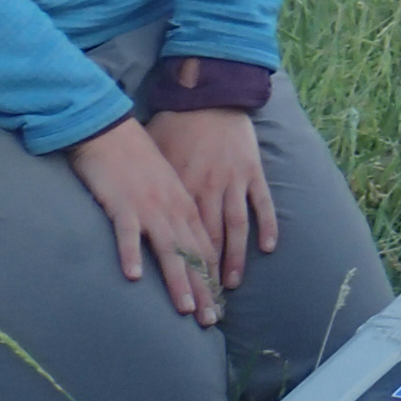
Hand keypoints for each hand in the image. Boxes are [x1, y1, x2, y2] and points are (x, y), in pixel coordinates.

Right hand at [70, 117, 224, 324]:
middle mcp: (174, 209)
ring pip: (169, 250)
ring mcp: (149, 207)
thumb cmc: (138, 159)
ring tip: (185, 309)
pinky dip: (131, 254)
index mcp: (186, 204)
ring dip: (178, 281)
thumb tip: (183, 239)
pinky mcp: (122, 204)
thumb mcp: (167, 183)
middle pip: (194, 255)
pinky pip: (128, 233)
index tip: (219, 304)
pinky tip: (134, 277)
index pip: (206, 247)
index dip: (213, 277)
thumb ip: (177, 210)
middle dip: (204, 290)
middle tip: (211, 321)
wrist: (110, 130)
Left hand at [147, 107, 278, 288]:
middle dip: (205, 277)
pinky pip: (261, 204)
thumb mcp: (154, 156)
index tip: (178, 293)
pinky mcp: (251, 171)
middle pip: (207, 243)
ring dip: (233, 259)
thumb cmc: (175, 124)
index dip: (180, 269)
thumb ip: (151, 186)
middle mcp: (207, 191)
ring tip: (230, 285)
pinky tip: (267, 248)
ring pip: (235, 229)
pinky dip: (266, 226)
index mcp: (180, 190)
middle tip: (204, 305)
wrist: (206, 95)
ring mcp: (232, 182)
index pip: (180, 239)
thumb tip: (134, 211)